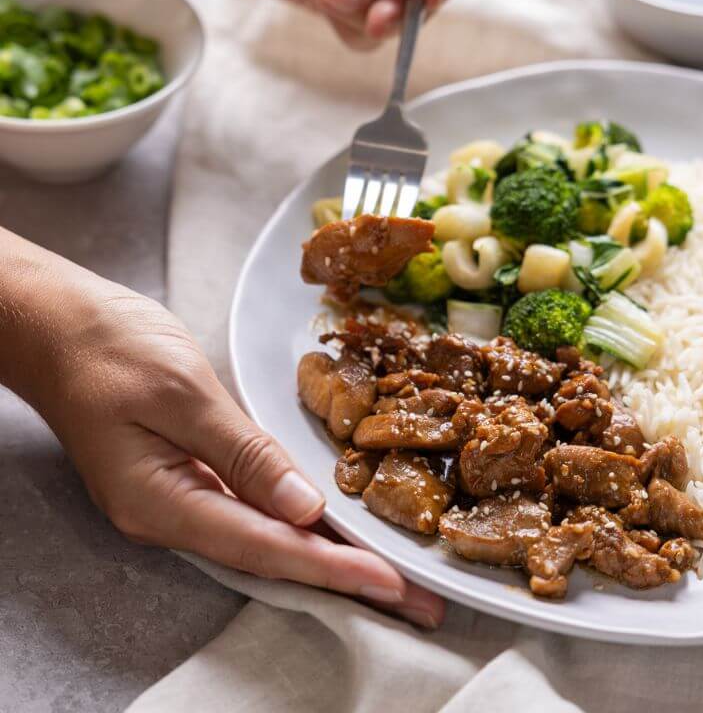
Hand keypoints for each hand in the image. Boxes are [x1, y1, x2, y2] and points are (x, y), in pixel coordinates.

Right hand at [0, 230, 443, 627]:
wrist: (61, 329)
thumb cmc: (110, 349)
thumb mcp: (180, 393)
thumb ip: (242, 452)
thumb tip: (301, 507)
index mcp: (163, 501)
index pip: (265, 546)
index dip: (332, 567)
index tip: (391, 584)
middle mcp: (173, 514)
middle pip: (272, 557)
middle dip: (345, 578)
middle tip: (414, 600)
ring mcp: (181, 497)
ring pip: (267, 539)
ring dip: (329, 556)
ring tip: (388, 575)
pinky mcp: (191, 474)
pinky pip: (254, 512)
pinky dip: (299, 524)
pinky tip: (332, 530)